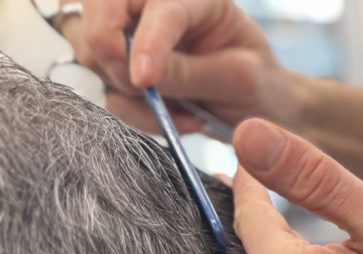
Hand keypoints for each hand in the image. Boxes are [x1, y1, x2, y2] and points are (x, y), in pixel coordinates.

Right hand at [61, 0, 299, 132]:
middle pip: (97, 5)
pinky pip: (105, 88)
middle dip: (107, 48)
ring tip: (174, 109)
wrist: (259, 105)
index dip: (146, 41)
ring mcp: (132, 34)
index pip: (159, 7)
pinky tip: (172, 117)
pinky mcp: (123, 67)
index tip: (144, 79)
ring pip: (87, 45)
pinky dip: (132, 111)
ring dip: (121, 85)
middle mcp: (154, 5)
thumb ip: (191, 73)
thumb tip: (141, 77)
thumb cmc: (258, 83)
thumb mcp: (238, 79)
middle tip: (141, 85)